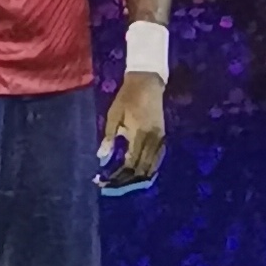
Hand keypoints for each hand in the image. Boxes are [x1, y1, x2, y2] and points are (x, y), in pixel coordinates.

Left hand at [99, 70, 167, 186]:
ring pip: (153, 164)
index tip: (107, 181)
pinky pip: (158, 156)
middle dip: (129, 179)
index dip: (119, 174)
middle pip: (143, 167)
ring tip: (127, 182)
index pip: (130, 162)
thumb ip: (109, 136)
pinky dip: (150, 165)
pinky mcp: (162, 135)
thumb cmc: (127, 97)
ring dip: (140, 175)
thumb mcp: (114, 114)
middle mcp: (152, 139)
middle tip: (115, 185)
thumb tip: (102, 157)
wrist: (147, 81)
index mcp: (139, 134)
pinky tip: (142, 171)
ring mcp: (160, 137)